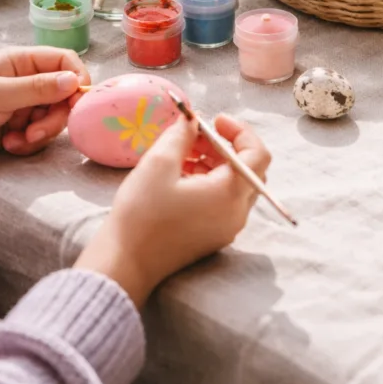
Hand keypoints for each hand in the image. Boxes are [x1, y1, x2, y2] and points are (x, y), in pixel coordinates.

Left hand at [0, 47, 87, 163]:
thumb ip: (38, 88)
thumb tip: (74, 81)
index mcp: (21, 62)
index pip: (64, 61)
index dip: (77, 78)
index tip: (79, 101)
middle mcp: (26, 81)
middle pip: (63, 95)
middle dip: (54, 116)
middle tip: (37, 132)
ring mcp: (23, 106)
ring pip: (53, 118)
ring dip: (40, 133)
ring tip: (18, 140)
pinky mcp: (19, 129)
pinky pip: (39, 136)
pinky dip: (27, 144)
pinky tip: (8, 145)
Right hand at [75, 114, 270, 307]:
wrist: (125, 263)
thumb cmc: (141, 213)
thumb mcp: (159, 163)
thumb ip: (182, 135)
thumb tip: (192, 120)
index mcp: (230, 194)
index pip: (257, 154)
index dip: (239, 131)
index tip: (215, 120)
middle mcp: (237, 213)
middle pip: (247, 168)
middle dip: (223, 145)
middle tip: (194, 135)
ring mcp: (227, 227)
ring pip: (234, 183)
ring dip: (213, 162)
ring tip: (181, 153)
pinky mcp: (213, 236)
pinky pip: (222, 200)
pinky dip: (208, 181)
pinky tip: (180, 174)